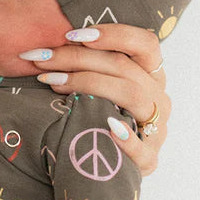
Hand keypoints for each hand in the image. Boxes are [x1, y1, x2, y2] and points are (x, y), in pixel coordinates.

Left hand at [28, 23, 169, 176]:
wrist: (108, 165)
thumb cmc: (100, 115)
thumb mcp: (102, 85)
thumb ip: (90, 64)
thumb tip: (50, 45)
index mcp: (151, 75)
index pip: (145, 43)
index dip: (113, 34)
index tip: (71, 34)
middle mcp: (158, 97)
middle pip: (125, 67)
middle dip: (78, 58)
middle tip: (41, 59)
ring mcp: (156, 129)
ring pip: (132, 95)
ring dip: (88, 84)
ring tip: (53, 82)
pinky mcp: (148, 159)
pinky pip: (142, 149)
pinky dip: (126, 138)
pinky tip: (107, 127)